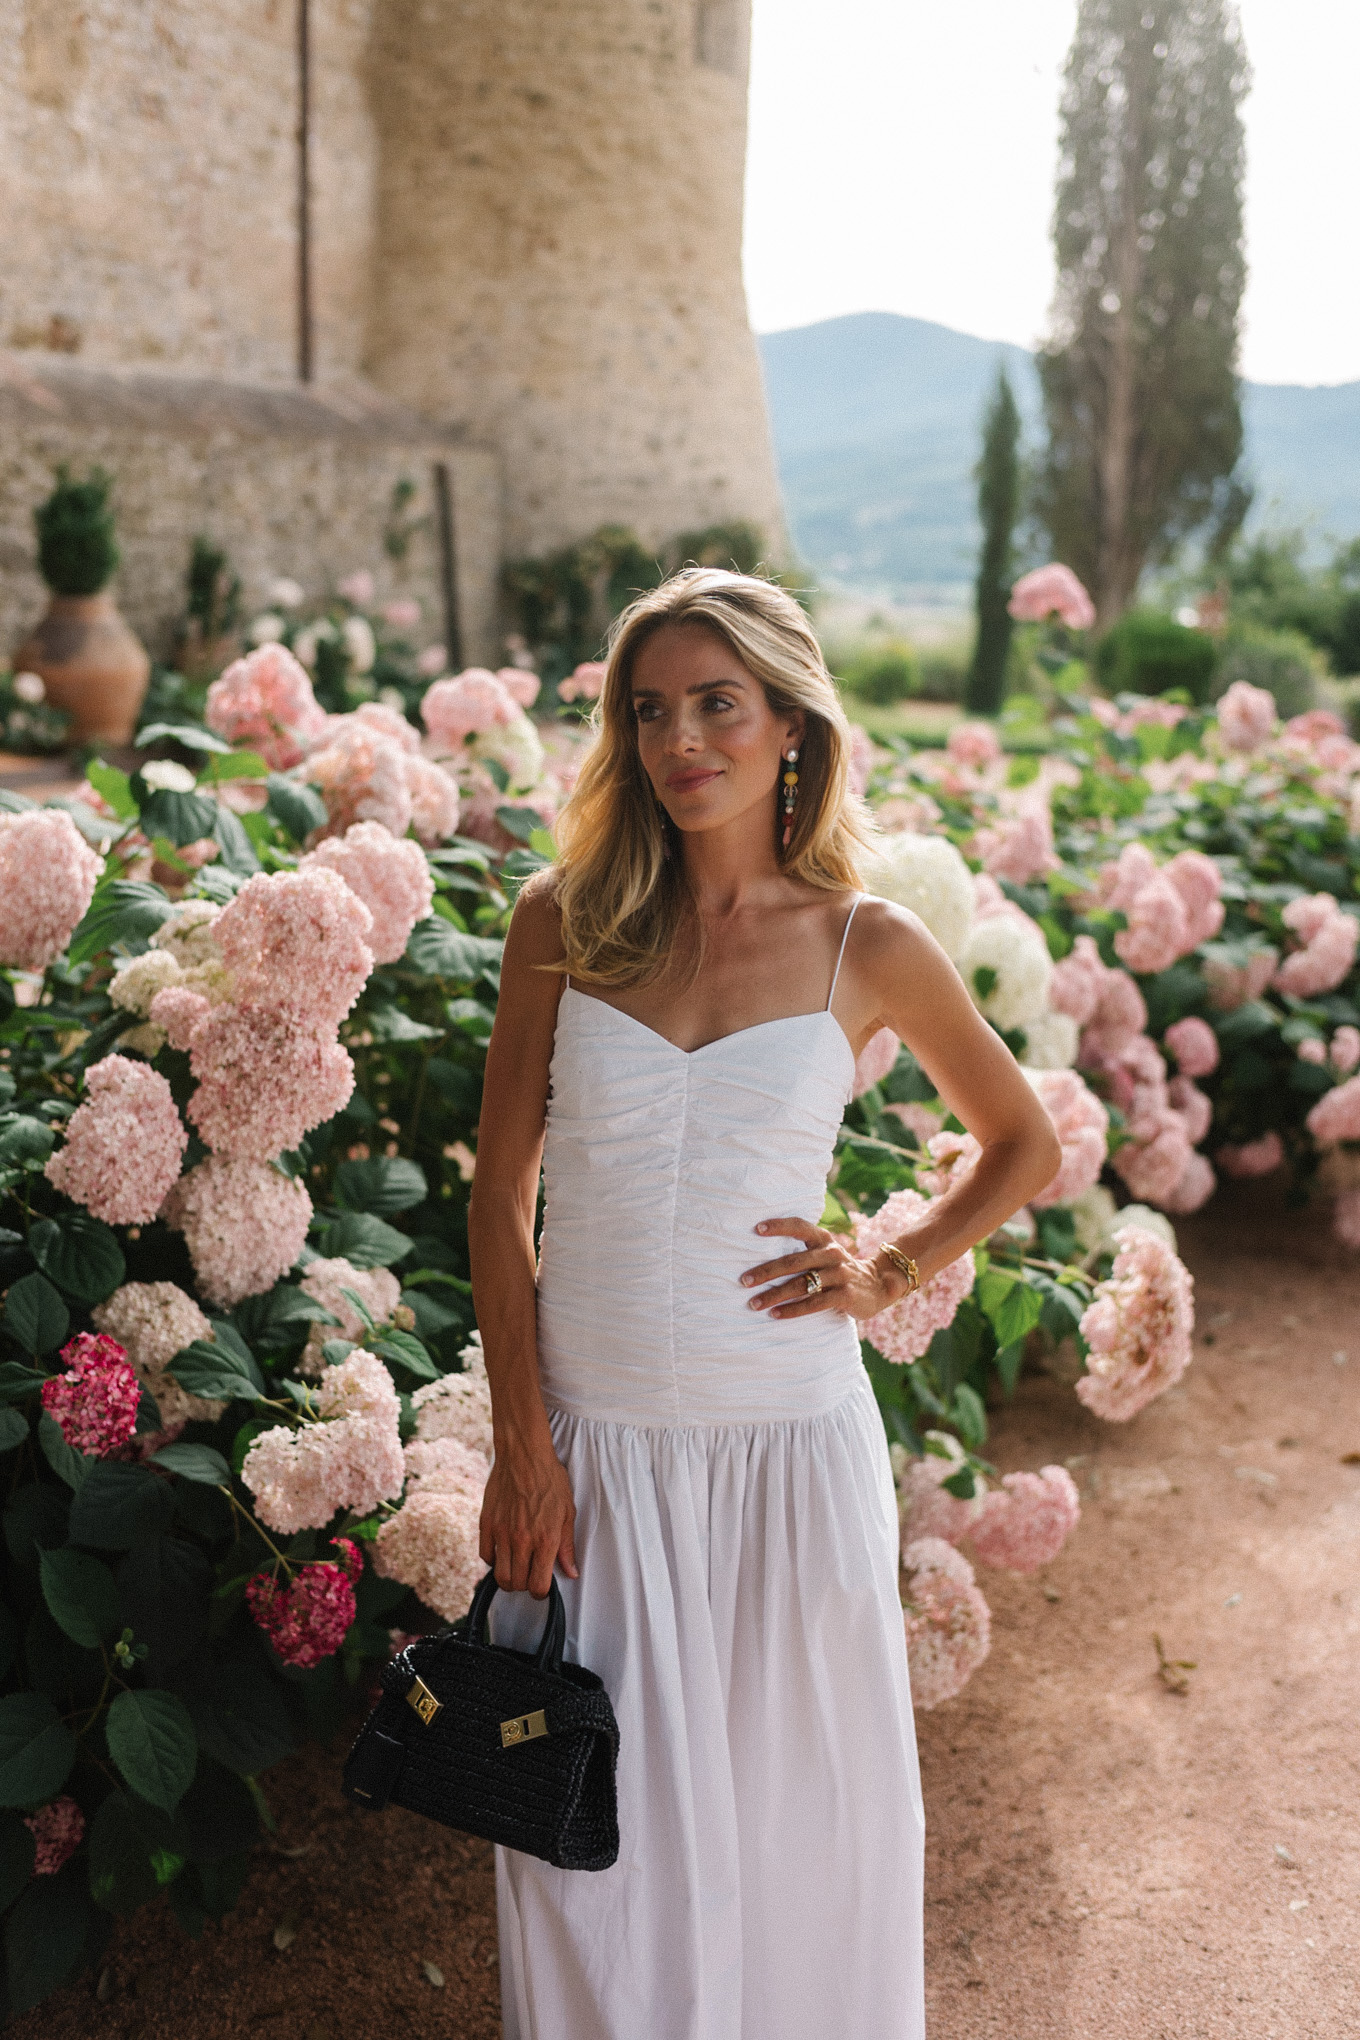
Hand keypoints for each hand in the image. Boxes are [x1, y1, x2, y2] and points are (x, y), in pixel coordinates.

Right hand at [478, 1440, 577, 1599]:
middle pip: (517, 1584)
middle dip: (524, 1585)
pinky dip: (494, 1559)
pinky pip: (485, 1555)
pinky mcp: (486, 1523)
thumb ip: (567, 1546)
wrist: (524, 1455)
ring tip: (517, 1566)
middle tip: (530, 1574)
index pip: (538, 1586)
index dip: (541, 1592)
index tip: (542, 1586)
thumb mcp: (567, 1512)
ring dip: (509, 1577)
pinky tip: (503, 1551)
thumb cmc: (549, 1479)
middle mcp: (522, 1540)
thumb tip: (571, 1572)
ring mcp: (501, 1533)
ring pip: (500, 1575)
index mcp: (545, 1539)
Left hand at [740, 1217, 912, 1321]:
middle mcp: (831, 1254)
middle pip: (793, 1261)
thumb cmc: (839, 1270)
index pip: (800, 1226)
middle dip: (766, 1271)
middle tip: (744, 1280)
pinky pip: (813, 1303)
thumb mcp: (826, 1254)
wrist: (878, 1285)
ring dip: (774, 1295)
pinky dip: (792, 1310)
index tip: (756, 1229)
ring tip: (754, 1303)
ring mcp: (839, 1274)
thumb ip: (803, 1252)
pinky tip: (775, 1315)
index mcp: (824, 1240)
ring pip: (801, 1284)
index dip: (779, 1226)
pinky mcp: (845, 1295)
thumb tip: (761, 1257)